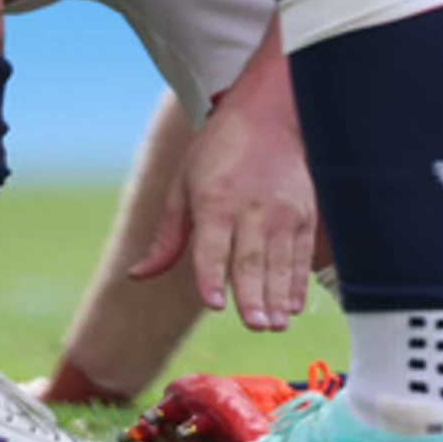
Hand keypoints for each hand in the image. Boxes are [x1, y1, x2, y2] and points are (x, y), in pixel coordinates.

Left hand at [129, 82, 316, 331]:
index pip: (212, 247)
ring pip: (280, 262)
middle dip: (253, 297)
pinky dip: (298, 281)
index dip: (212, 276)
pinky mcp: (305, 214)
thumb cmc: (218, 152)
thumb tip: (137, 275)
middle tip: (254, 326)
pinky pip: (302, 254)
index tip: (214, 304)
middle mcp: (251, 209)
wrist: (269, 115)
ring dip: (277, 297)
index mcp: (215, 201)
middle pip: (251, 260)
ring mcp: (282, 212)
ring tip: (274, 326)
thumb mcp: (182, 186)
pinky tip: (294, 305)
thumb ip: (166, 237)